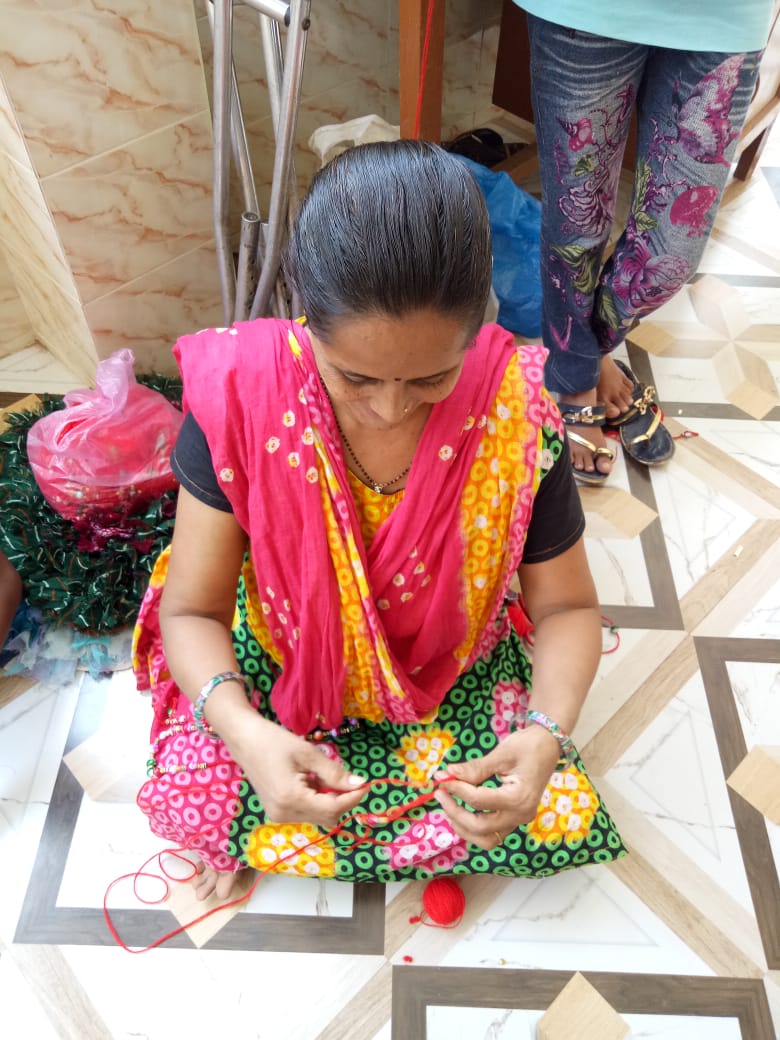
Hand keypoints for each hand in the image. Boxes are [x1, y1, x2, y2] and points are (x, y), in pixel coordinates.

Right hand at [230, 714, 366, 828]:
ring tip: (321, 774)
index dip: (352, 798)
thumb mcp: (307, 753)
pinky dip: (316, 799)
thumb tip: (360, 784)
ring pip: (317, 816)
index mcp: (291, 799)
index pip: (332, 809)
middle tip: (349, 778)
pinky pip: (306, 811)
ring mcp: (279, 815)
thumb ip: (334, 772)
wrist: (244, 740)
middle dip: (342, 800)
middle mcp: (284, 814)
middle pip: (326, 816)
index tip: (367, 784)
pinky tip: (311, 780)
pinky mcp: (277, 812)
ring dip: (329, 799)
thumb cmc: (274, 741)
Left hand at [434, 727, 560, 848]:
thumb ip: (475, 768)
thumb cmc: (528, 746)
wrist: (549, 745)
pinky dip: (474, 828)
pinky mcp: (516, 818)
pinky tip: (462, 811)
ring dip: (464, 828)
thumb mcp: (501, 754)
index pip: (479, 801)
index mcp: (519, 798)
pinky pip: (492, 833)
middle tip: (440, 793)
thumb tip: (448, 774)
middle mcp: (520, 815)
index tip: (443, 778)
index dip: (457, 790)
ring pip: (486, 839)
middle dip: (455, 812)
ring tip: (449, 806)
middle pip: (480, 827)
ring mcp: (519, 820)